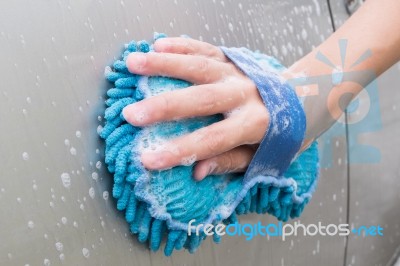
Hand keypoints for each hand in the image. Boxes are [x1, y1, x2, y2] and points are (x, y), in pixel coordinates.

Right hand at [123, 37, 268, 179]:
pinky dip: (183, 45)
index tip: (148, 161)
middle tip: (131, 114)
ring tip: (133, 64)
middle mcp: (244, 94)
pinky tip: (159, 44)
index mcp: (254, 123)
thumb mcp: (261, 156)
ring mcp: (238, 72)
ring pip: (199, 65)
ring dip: (165, 63)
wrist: (303, 99)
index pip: (212, 140)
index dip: (180, 151)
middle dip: (164, 106)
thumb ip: (230, 162)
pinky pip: (207, 49)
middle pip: (201, 99)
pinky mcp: (233, 59)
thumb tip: (196, 171)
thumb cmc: (279, 134)